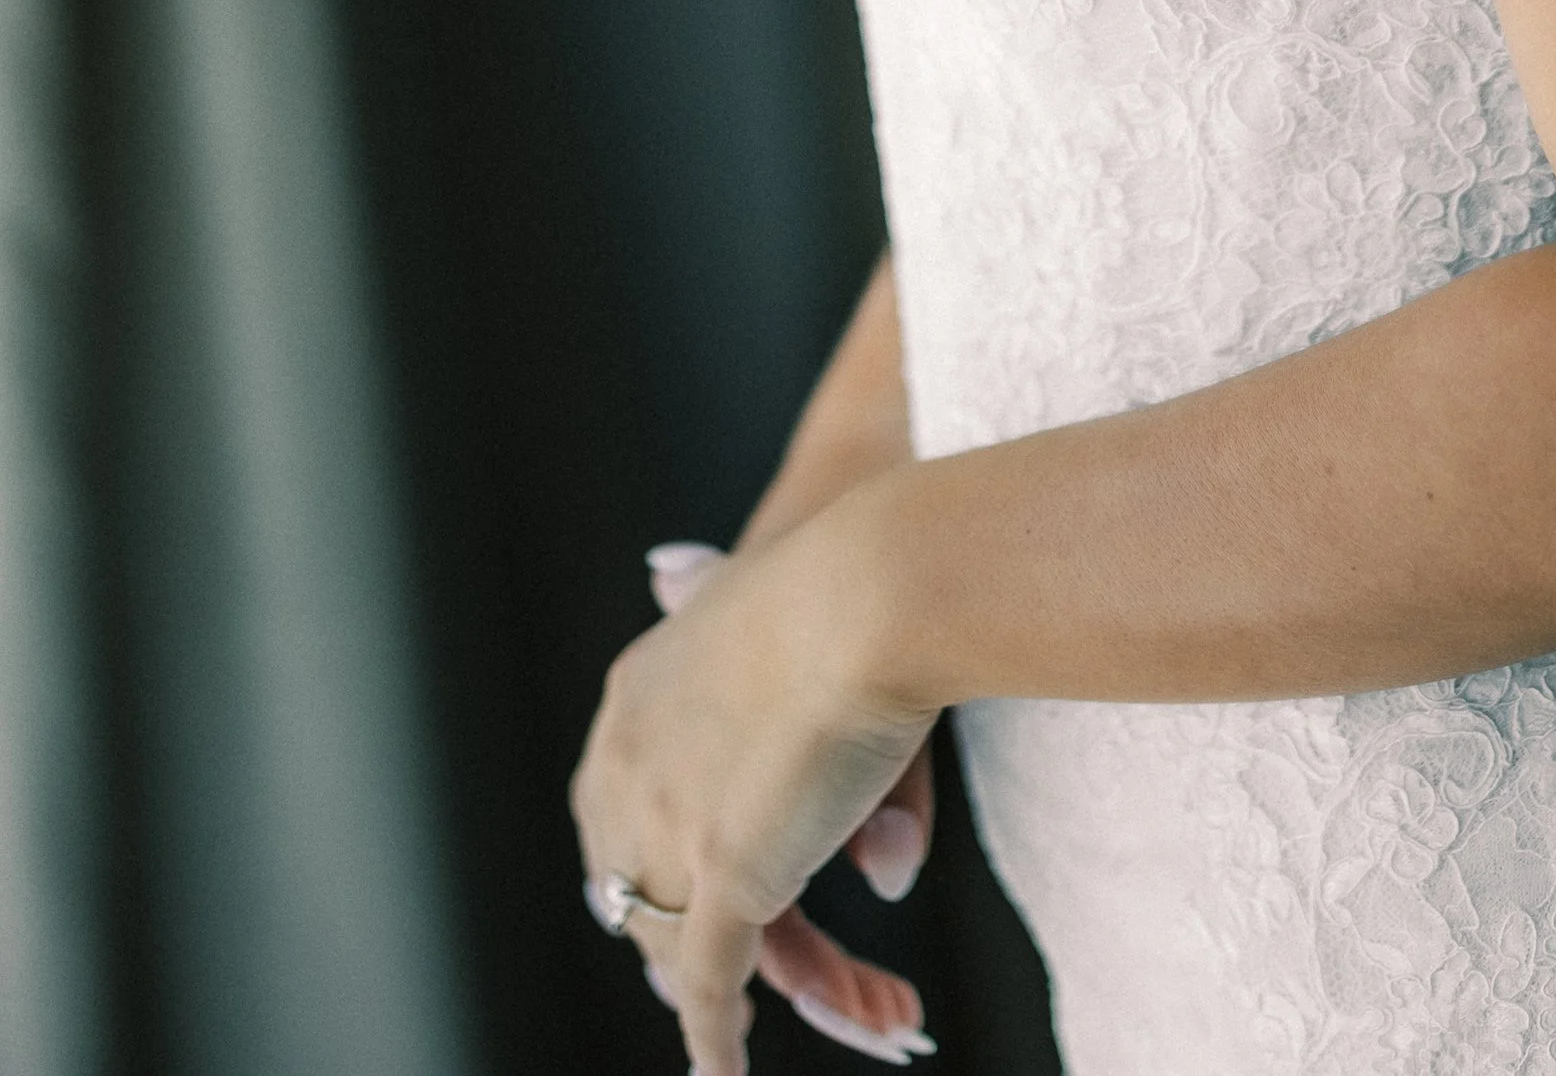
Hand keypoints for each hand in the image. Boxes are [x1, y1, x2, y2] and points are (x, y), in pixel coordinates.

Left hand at [572, 505, 938, 1073]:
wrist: (876, 581)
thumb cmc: (859, 588)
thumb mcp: (811, 650)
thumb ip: (810, 734)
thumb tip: (870, 846)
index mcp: (635, 700)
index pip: (631, 822)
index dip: (683, 874)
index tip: (740, 908)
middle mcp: (627, 765)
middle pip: (658, 893)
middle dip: (741, 943)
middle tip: (823, 970)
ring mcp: (667, 823)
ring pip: (699, 946)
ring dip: (788, 985)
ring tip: (874, 1007)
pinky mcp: (721, 872)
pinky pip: (706, 985)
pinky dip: (715, 1040)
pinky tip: (726, 1073)